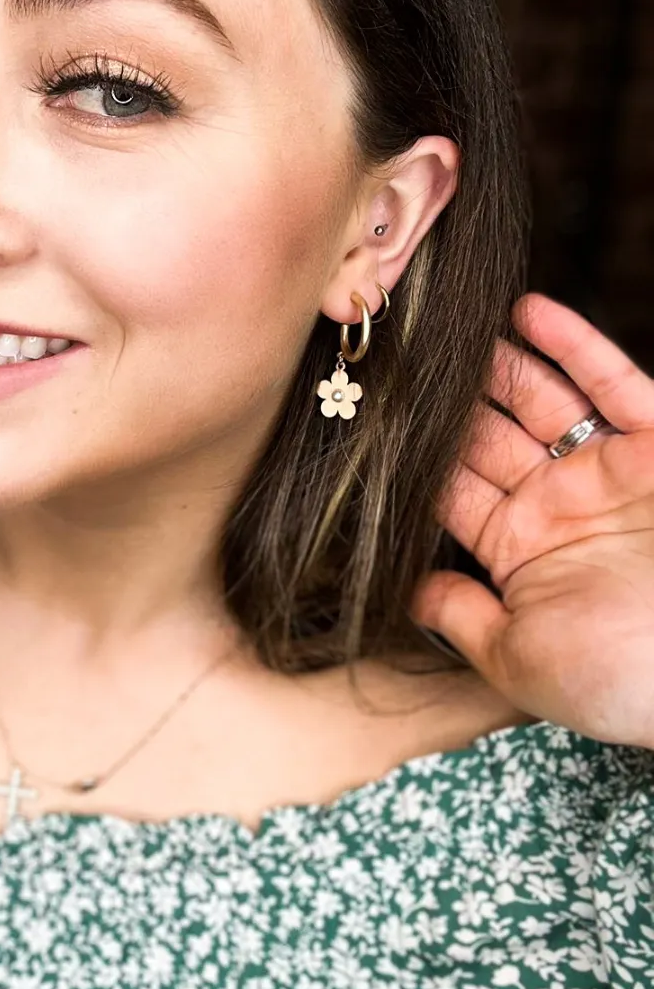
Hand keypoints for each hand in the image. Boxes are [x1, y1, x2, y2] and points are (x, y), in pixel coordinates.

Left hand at [411, 291, 653, 749]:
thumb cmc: (615, 677)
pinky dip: (572, 345)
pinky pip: (613, 384)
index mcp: (523, 551)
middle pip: (492, 436)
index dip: (417, 457)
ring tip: (454, 327)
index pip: (456, 491)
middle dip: (451, 400)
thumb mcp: (515, 656)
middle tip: (404, 357)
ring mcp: (610, 472)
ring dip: (502, 364)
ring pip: (544, 402)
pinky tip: (528, 310)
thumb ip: (459, 614)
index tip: (372, 418)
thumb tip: (406, 593)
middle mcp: (562, 505)